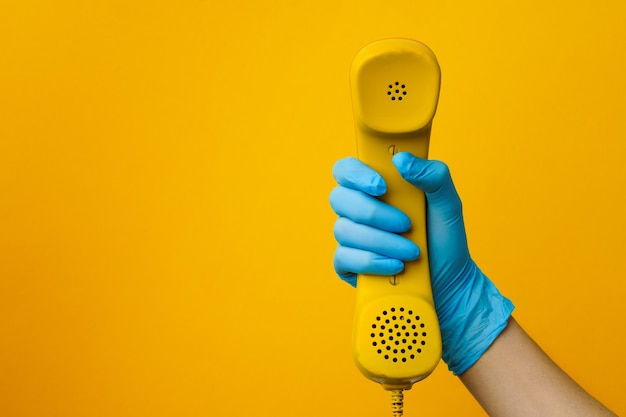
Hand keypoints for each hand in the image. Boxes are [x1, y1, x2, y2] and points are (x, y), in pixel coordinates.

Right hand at [330, 152, 513, 374]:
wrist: (449, 284)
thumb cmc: (444, 240)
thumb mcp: (448, 203)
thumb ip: (433, 175)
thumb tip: (401, 159)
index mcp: (376, 188)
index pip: (346, 169)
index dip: (356, 173)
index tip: (381, 186)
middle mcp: (358, 210)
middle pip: (339, 198)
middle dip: (374, 213)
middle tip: (406, 224)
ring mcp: (350, 238)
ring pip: (344, 230)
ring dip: (382, 242)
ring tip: (411, 252)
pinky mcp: (348, 265)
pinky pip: (343, 258)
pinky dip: (372, 262)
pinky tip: (396, 267)